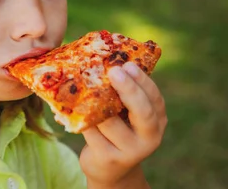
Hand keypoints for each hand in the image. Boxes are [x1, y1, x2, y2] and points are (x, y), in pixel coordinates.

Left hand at [79, 62, 166, 188]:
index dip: (142, 81)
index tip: (128, 64)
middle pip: (143, 112)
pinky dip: (81, 117)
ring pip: (110, 121)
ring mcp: (130, 150)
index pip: (154, 98)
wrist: (108, 168)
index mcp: (157, 121)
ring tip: (83, 83)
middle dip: (129, 90)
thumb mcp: (126, 114)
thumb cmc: (117, 130)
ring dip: (95, 102)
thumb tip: (103, 58)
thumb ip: (122, 95)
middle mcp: (149, 137)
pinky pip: (92, 131)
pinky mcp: (108, 158)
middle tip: (114, 71)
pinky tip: (70, 107)